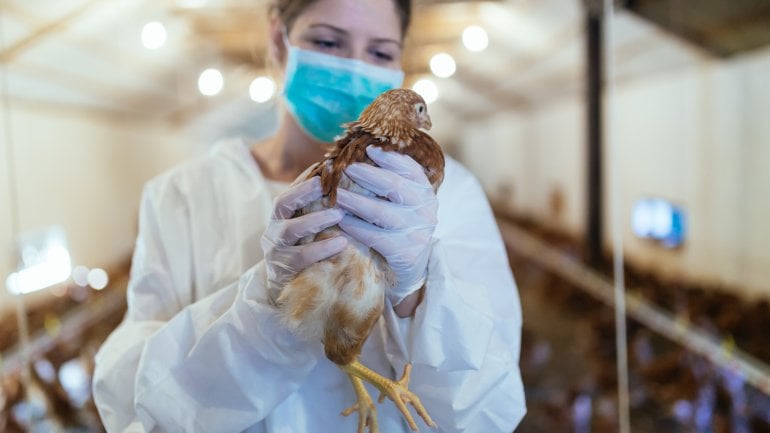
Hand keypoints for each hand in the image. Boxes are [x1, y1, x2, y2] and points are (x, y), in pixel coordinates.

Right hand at [261, 176, 347, 300]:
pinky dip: (322, 248)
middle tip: (327, 184)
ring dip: (315, 219)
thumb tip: (348, 186)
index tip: (327, 167)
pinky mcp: (283, 270)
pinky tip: (341, 243)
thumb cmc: (305, 255)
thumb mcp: (310, 232)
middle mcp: (273, 229)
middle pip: (282, 203)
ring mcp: (275, 250)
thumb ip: (321, 212)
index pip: (291, 189)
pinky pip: (301, 257)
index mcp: (280, 216)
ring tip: (339, 214)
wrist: (287, 294)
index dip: (306, 178)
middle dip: (303, 191)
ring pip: (290, 229)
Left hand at [336, 146, 437, 305]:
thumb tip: (363, 153)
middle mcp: (425, 211)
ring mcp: (417, 233)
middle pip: (395, 186)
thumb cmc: (399, 227)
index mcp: (425, 193)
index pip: (410, 170)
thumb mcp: (403, 203)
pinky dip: (356, 227)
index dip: (390, 158)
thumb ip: (391, 181)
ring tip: (337, 195)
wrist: (411, 268)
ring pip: (381, 212)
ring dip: (356, 201)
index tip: (369, 149)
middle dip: (368, 175)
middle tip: (347, 169)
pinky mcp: (405, 253)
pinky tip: (342, 221)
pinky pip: (375, 237)